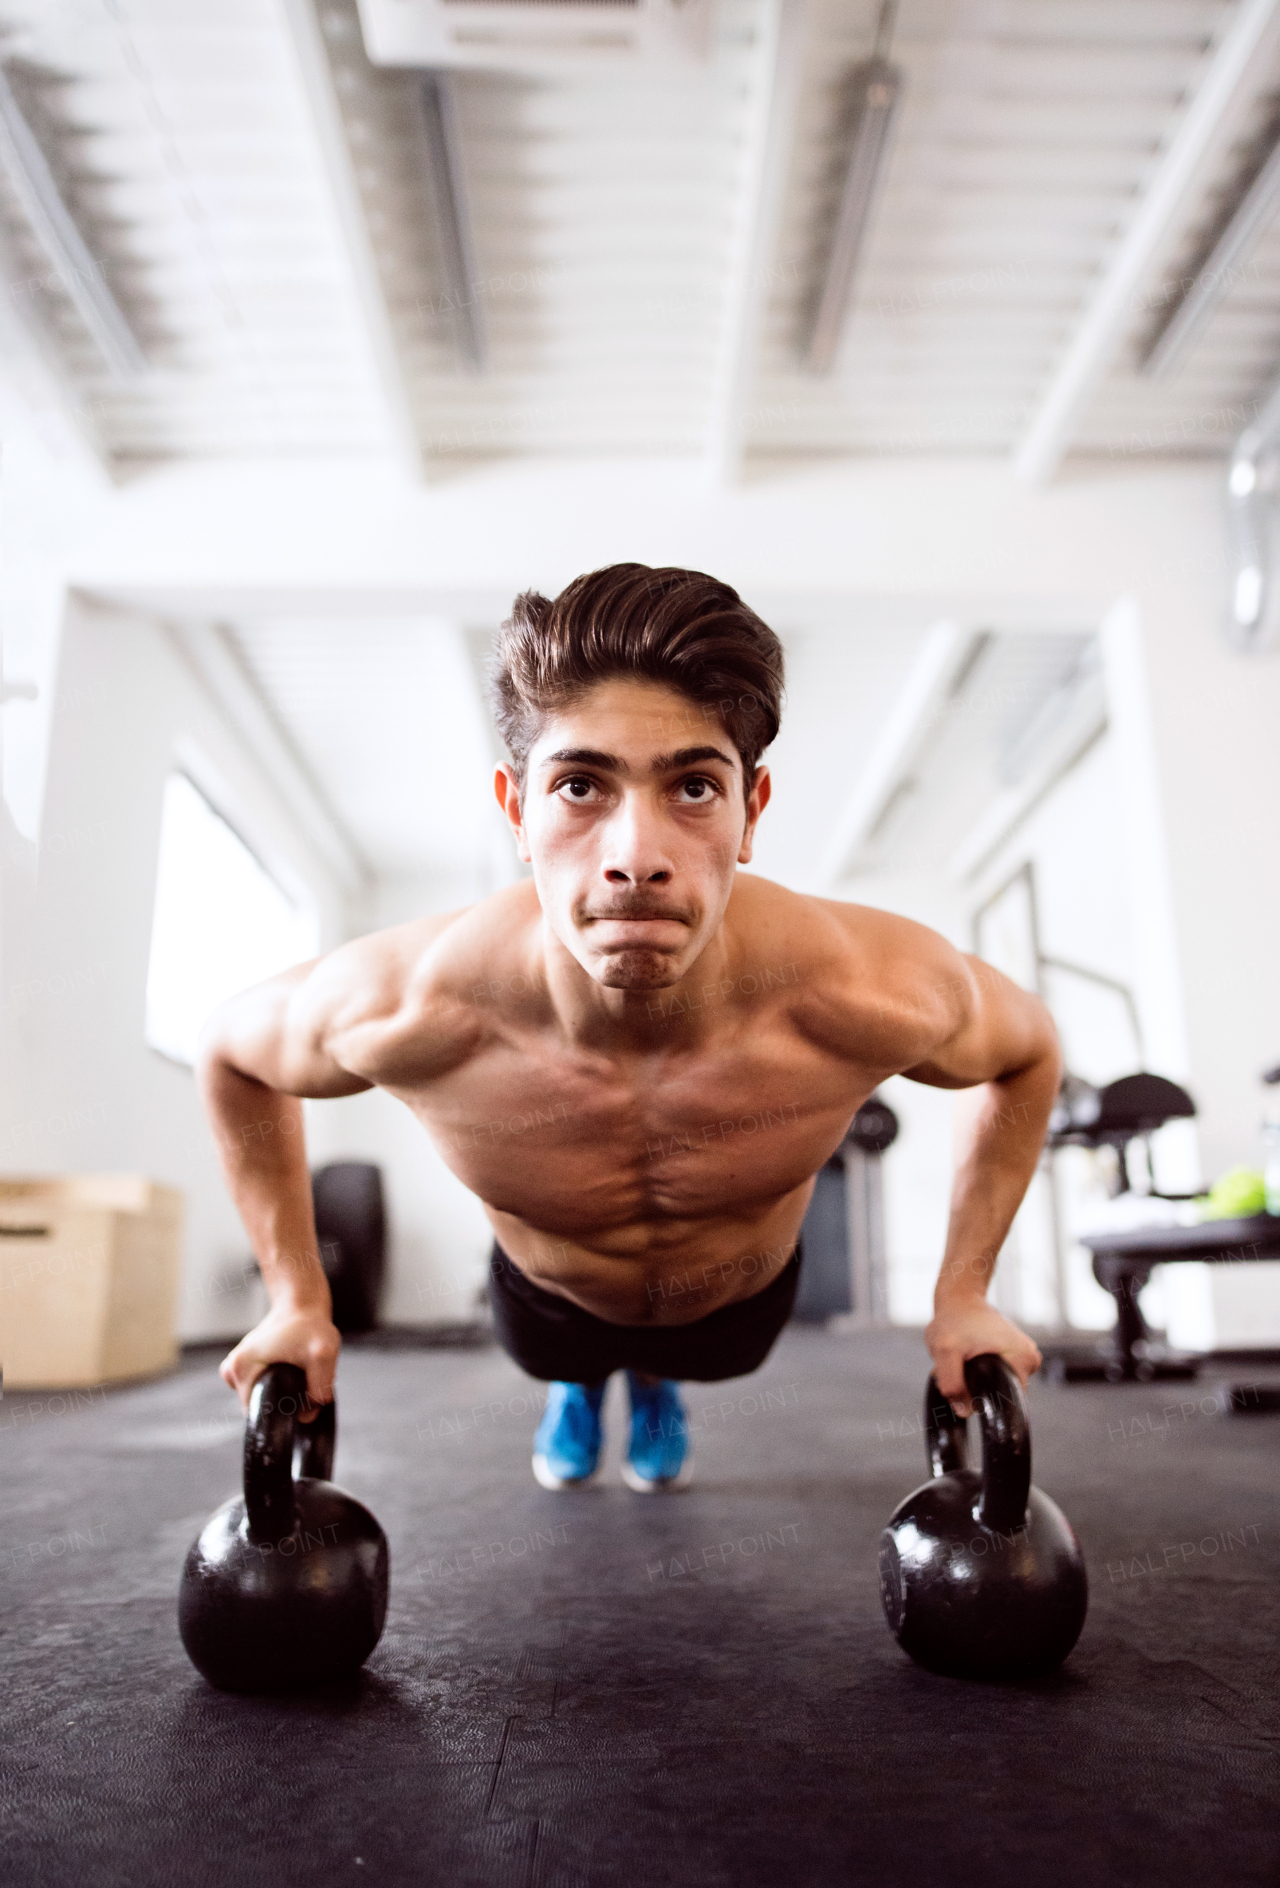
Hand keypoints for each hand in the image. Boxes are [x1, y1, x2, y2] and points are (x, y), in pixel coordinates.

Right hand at [219, 1301, 340, 1415]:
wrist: (301, 1304)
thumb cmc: (310, 1326)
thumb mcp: (323, 1355)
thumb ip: (319, 1389)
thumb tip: (305, 1417)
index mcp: (240, 1369)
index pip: (258, 1412)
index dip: (283, 1412)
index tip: (300, 1395)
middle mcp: (231, 1370)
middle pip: (259, 1405)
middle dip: (283, 1399)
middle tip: (302, 1376)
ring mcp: (234, 1368)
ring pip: (259, 1397)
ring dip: (280, 1391)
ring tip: (296, 1369)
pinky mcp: (241, 1366)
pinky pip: (257, 1388)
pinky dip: (273, 1384)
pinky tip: (287, 1369)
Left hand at [925, 1298, 1041, 1416]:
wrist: (960, 1298)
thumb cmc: (953, 1320)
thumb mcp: (944, 1349)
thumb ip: (951, 1382)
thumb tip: (965, 1411)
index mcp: (1023, 1359)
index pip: (1007, 1400)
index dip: (982, 1399)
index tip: (965, 1380)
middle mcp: (1031, 1360)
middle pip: (1003, 1394)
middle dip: (977, 1388)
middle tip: (961, 1365)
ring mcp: (1025, 1358)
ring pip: (999, 1386)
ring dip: (978, 1380)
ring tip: (966, 1358)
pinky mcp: (1017, 1357)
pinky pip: (1000, 1377)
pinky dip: (983, 1373)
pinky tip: (972, 1358)